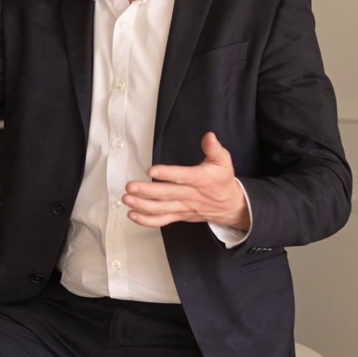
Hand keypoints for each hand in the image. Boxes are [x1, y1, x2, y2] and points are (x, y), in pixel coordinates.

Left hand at [122, 132, 249, 229]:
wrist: (231, 206)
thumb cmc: (222, 180)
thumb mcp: (223, 161)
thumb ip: (214, 149)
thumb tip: (209, 136)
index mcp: (201, 180)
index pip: (182, 177)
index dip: (167, 174)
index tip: (151, 171)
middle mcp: (190, 195)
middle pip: (167, 194)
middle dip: (147, 191)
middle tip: (130, 186)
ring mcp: (183, 207)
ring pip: (162, 209)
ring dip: (143, 205)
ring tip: (127, 199)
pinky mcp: (179, 215)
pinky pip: (162, 221)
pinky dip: (147, 220)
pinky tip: (132, 215)